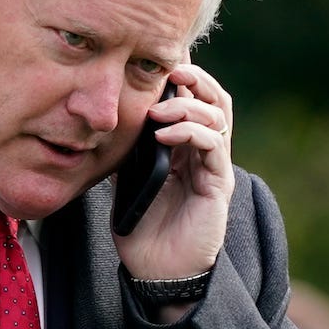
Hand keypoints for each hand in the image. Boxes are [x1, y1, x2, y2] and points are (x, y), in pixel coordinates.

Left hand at [114, 64, 233, 283]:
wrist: (156, 271)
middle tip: (170, 70)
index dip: (184, 75)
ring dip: (189, 105)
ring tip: (160, 110)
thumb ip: (126, 149)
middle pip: (215, 98)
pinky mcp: (219, 184)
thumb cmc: (142, 229)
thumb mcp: (126, 180)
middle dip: (195, 78)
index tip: (159, 57)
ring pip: (218, 116)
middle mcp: (205, 152)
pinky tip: (164, 133)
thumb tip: (108, 118)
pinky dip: (190, 132)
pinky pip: (213, 146)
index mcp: (186, 146)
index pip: (194, 99)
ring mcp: (215, 166)